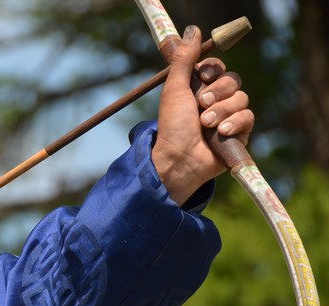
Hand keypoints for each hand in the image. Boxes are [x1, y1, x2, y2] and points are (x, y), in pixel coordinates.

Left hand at [152, 25, 254, 205]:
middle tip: (201, 105)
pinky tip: (221, 133)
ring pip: (241, 98)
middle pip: (233, 80)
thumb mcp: (175, 89)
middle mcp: (216, 101)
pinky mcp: (240, 134)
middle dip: (217, 92)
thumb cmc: (172, 126)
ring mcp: (229, 117)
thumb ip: (185, 60)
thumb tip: (193, 30)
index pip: (218, 68)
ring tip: (206, 124)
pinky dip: (234, 123)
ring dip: (222, 110)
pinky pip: (248, 117)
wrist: (179, 158)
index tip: (203, 76)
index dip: (214, 70)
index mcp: (200, 89)